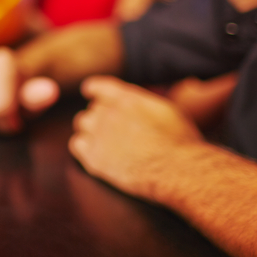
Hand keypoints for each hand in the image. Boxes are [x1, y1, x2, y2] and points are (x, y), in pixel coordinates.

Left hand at [69, 76, 203, 200]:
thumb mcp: (165, 109)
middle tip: (112, 130)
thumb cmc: (180, 141)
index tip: (89, 92)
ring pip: (82, 123)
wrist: (178, 169)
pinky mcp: (94, 157)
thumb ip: (141, 101)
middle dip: (100, 116)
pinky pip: (76, 144)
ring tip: (106, 142)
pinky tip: (96, 154)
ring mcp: (99, 133)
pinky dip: (84, 147)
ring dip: (91, 130)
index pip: (98, 86)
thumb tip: (132, 100)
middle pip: (92, 108)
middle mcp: (108, 111)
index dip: (93, 90)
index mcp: (126, 97)